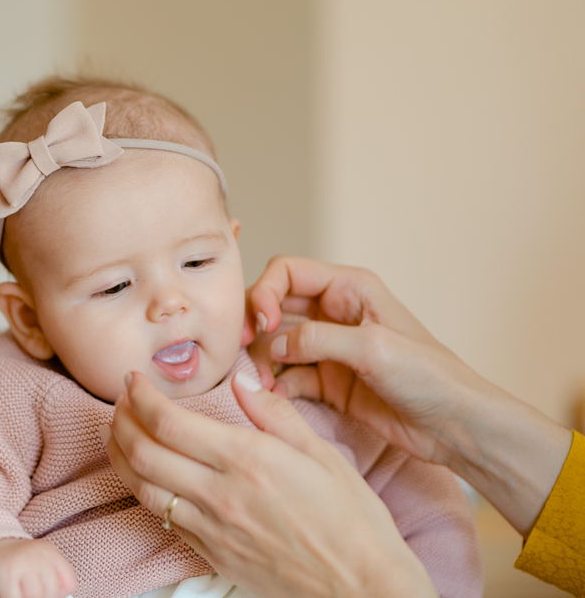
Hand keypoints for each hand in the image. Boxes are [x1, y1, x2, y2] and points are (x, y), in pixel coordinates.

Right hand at [0, 538, 75, 597]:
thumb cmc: (19, 566)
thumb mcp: (40, 567)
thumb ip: (55, 581)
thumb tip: (64, 597)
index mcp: (49, 551)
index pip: (69, 583)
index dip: (59, 594)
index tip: (48, 592)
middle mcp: (36, 554)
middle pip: (52, 592)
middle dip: (42, 597)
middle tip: (27, 592)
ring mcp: (19, 564)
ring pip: (35, 596)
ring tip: (18, 591)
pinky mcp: (3, 578)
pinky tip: (7, 593)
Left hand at [104, 372, 434, 596]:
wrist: (360, 588)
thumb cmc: (352, 520)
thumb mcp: (322, 454)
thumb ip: (274, 412)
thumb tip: (242, 377)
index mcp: (246, 460)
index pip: (168, 421)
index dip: (140, 396)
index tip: (133, 380)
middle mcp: (220, 494)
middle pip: (143, 452)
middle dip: (120, 421)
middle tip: (119, 402)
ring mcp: (211, 529)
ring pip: (142, 487)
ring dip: (119, 456)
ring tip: (117, 433)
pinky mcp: (211, 555)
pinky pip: (163, 518)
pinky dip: (143, 490)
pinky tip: (144, 475)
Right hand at [247, 255, 487, 465]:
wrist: (455, 426)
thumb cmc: (430, 377)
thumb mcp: (373, 348)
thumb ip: (317, 339)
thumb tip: (273, 344)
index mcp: (349, 289)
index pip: (287, 272)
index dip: (266, 292)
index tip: (262, 324)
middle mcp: (334, 313)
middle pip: (273, 305)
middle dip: (253, 325)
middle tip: (242, 350)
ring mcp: (328, 349)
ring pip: (274, 343)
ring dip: (261, 359)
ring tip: (260, 381)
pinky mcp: (328, 383)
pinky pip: (288, 377)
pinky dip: (276, 385)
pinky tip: (274, 398)